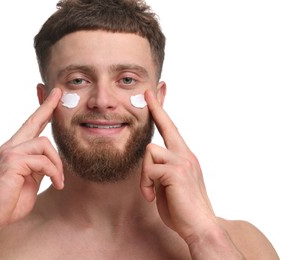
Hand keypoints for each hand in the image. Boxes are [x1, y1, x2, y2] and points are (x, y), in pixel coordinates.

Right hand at [0, 88, 63, 231]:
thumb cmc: (9, 201)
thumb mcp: (30, 180)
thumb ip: (38, 166)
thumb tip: (50, 159)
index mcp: (14, 150)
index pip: (30, 126)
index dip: (42, 110)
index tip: (52, 97)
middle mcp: (10, 147)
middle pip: (33, 121)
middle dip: (47, 106)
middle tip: (59, 93)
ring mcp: (10, 152)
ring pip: (44, 143)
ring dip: (57, 163)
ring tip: (59, 180)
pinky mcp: (12, 162)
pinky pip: (42, 160)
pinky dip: (53, 172)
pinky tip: (56, 183)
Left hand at [140, 90, 215, 242]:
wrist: (200, 227)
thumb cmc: (183, 208)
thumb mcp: (169, 185)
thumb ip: (161, 170)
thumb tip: (150, 163)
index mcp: (185, 157)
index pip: (171, 129)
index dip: (162, 111)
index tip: (154, 94)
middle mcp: (185, 155)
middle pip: (166, 125)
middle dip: (156, 108)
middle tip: (148, 92)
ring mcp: (182, 161)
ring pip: (150, 151)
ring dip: (144, 173)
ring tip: (150, 191)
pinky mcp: (175, 171)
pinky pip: (149, 169)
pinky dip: (145, 184)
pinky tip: (151, 197)